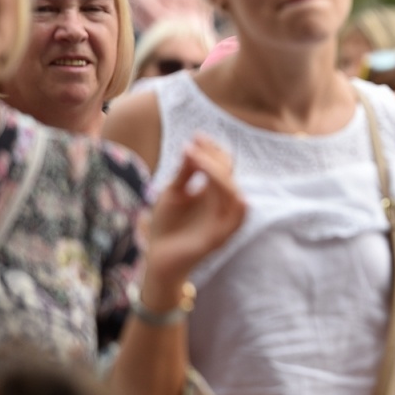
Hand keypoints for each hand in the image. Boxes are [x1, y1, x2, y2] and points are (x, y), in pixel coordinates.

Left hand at [143, 137, 245, 283]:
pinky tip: (228, 192)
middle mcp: (222, 202)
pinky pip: (237, 220)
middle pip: (228, 175)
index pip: (223, 165)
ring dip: (218, 174)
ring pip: (232, 192)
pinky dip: (238, 206)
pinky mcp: (220, 236)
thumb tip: (192, 146)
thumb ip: (185, 172)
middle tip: (192, 147)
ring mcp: (223, 219)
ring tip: (197, 160)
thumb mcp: (173, 192)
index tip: (196, 137)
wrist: (157, 258)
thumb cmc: (166, 224)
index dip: (212, 150)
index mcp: (213, 191)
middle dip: (212, 158)